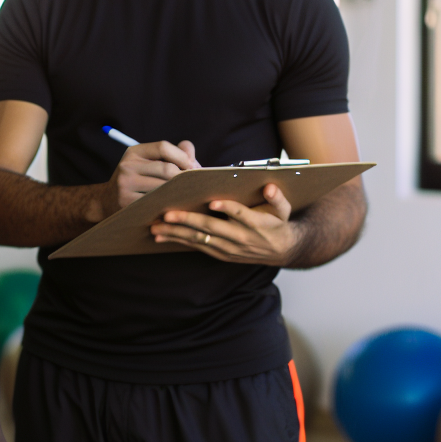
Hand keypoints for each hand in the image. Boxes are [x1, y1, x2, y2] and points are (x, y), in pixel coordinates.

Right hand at [99, 140, 200, 218]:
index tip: (194, 167)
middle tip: (194, 186)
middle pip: (167, 169)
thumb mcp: (149, 162)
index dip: (182, 157)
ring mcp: (125, 184)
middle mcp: (127, 165)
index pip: (163, 147)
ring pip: (164, 187)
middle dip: (185, 178)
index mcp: (134, 152)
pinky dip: (169, 204)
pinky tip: (174, 206)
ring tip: (188, 196)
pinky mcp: (126, 202)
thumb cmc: (137, 180)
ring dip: (179, 192)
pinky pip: (157, 203)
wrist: (107, 201)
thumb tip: (190, 152)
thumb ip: (173, 154)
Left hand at [150, 183, 301, 265]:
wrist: (281, 250)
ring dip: (176, 234)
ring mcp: (229, 248)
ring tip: (156, 228)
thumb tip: (269, 187)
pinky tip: (162, 237)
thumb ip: (277, 198)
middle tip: (168, 214)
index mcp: (256, 224)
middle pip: (212, 228)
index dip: (228, 208)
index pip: (240, 214)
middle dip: (188, 221)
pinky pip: (197, 247)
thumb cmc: (278, 223)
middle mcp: (240, 237)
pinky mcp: (221, 254)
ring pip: (199, 240)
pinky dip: (179, 241)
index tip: (213, 202)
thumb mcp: (284, 209)